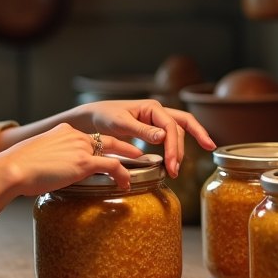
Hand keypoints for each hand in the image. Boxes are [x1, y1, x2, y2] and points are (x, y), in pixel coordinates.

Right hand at [0, 123, 143, 195]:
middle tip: (137, 154)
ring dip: (129, 162)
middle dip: (125, 147)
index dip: (102, 145)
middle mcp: (75, 136)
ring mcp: (81, 148)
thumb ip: (51, 161)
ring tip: (138, 171)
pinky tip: (126, 184)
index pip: (89, 137)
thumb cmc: (19, 167)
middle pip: (107, 140)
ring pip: (114, 152)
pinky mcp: (84, 162)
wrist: (14, 168)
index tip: (111, 152)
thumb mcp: (37, 157)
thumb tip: (52, 175)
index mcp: (64, 132)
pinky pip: (112, 166)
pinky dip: (123, 175)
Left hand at [73, 100, 214, 177]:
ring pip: (178, 132)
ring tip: (174, 171)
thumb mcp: (120, 123)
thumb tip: (163, 137)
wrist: (93, 118)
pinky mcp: (152, 130)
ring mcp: (156, 121)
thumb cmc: (104, 116)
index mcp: (152, 107)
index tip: (171, 164)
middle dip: (183, 147)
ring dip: (180, 150)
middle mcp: (157, 112)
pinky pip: (170, 137)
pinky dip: (174, 148)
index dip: (173, 145)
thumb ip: (141, 130)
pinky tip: (173, 161)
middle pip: (181, 127)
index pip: (171, 126)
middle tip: (177, 170)